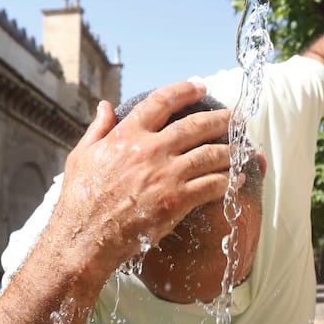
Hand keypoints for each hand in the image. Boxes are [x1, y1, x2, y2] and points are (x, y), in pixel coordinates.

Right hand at [48, 80, 233, 273]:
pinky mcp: (177, 201)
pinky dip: (229, 180)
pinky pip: (211, 186)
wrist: (86, 236)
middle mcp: (150, 150)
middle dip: (221, 118)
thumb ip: (98, 128)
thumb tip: (105, 106)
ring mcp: (166, 175)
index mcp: (127, 135)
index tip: (199, 87)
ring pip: (210, 155)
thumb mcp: (82, 156)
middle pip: (195, 125)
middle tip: (237, 116)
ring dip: (231, 150)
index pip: (161, 101)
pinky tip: (238, 178)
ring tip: (243, 147)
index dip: (184, 90)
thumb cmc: (80, 199)